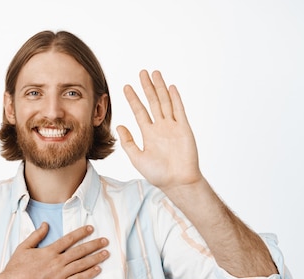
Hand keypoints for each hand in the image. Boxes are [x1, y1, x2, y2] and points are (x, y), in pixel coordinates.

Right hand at [0, 223, 108, 278]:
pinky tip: (97, 269)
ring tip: (106, 253)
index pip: (69, 239)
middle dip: (94, 245)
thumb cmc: (16, 268)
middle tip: (105, 240)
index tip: (91, 228)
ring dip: (95, 258)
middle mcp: (56, 262)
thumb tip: (46, 224)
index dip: (81, 233)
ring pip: (81, 265)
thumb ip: (36, 235)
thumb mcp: (23, 248)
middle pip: (79, 251)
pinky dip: (89, 274)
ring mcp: (59, 275)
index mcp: (48, 251)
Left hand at [117, 70, 202, 191]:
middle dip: (147, 87)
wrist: (177, 181)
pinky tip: (171, 87)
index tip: (126, 87)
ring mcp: (173, 126)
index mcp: (149, 134)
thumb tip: (119, 126)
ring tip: (154, 74)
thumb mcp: (137, 158)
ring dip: (160, 88)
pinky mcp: (184, 128)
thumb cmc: (158, 173)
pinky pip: (179, 110)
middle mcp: (160, 127)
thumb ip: (128, 142)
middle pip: (153, 102)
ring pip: (165, 102)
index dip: (133, 98)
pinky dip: (175, 98)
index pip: (139, 111)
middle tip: (141, 72)